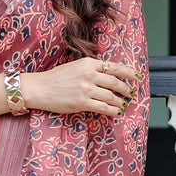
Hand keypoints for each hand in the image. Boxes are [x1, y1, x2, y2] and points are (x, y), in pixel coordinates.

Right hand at [20, 57, 140, 117]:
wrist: (39, 88)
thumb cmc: (55, 78)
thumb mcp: (74, 66)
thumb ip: (90, 69)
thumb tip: (107, 75)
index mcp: (88, 63)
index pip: (114, 67)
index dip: (128, 72)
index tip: (136, 76)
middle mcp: (89, 75)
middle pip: (115, 82)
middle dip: (126, 89)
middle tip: (130, 93)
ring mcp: (86, 89)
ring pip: (111, 96)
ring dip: (120, 102)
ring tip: (123, 104)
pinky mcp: (82, 103)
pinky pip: (103, 108)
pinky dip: (112, 111)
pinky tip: (116, 112)